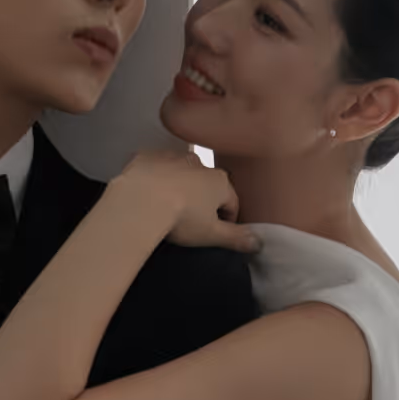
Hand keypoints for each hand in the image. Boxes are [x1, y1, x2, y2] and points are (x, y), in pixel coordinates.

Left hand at [115, 149, 261, 253]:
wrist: (139, 201)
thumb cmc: (181, 218)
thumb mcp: (211, 234)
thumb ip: (236, 238)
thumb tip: (259, 242)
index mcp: (220, 182)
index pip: (232, 202)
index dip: (228, 219)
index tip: (219, 232)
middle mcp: (199, 164)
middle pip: (207, 185)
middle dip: (203, 201)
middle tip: (191, 221)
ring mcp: (172, 157)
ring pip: (181, 173)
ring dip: (180, 186)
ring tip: (168, 207)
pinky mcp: (147, 157)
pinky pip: (154, 167)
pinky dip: (154, 177)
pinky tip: (146, 192)